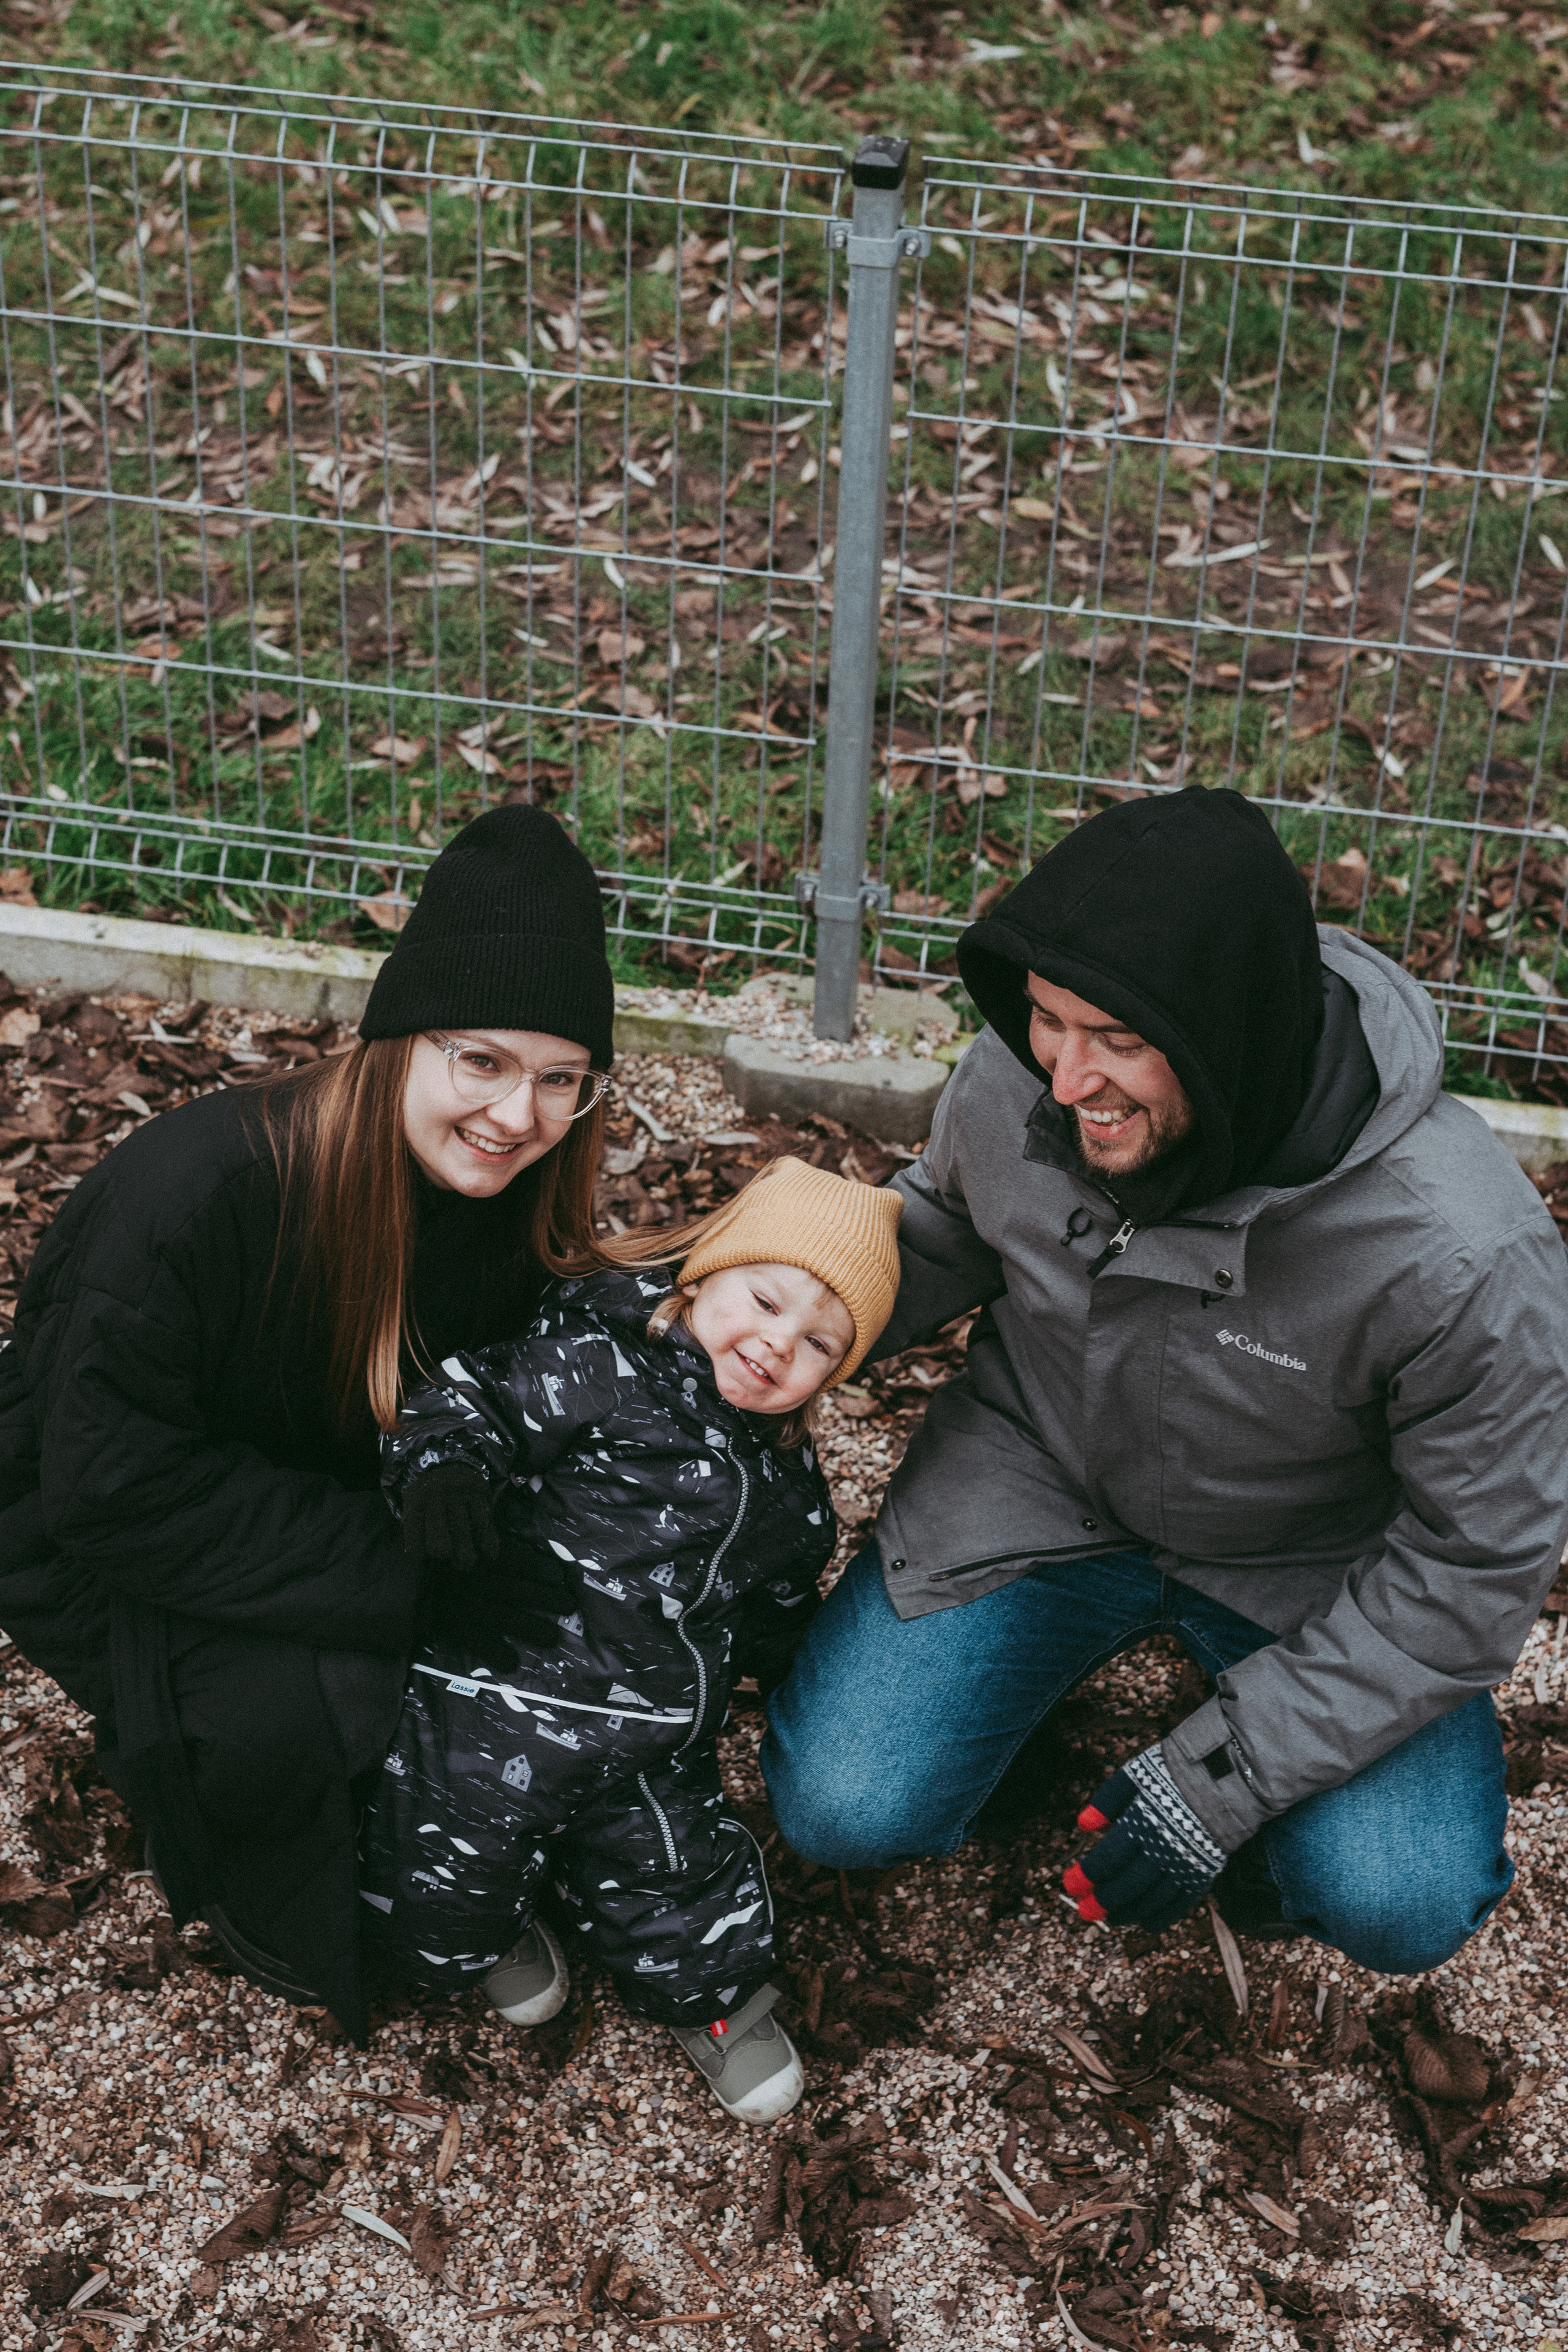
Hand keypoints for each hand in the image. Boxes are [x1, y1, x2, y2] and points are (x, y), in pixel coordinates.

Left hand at [401, 1462, 499, 1569]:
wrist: (448, 1458)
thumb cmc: (428, 1492)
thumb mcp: (413, 1504)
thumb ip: (415, 1528)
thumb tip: (416, 1556)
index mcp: (415, 1503)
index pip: (416, 1543)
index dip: (420, 1553)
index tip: (424, 1552)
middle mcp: (435, 1499)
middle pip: (439, 1544)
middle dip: (443, 1554)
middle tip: (448, 1556)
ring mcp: (458, 1496)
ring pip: (462, 1535)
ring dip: (466, 1556)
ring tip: (466, 1564)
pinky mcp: (477, 1494)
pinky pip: (484, 1524)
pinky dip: (488, 1542)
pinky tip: (489, 1554)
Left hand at [1062, 1744, 1227, 1933]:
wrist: (1225, 1774)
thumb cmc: (1173, 1773)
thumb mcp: (1135, 1775)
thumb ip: (1107, 1800)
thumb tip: (1083, 1825)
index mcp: (1143, 1821)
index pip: (1109, 1857)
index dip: (1087, 1875)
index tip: (1069, 1884)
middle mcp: (1164, 1846)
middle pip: (1128, 1883)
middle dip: (1103, 1900)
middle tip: (1084, 1912)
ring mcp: (1186, 1862)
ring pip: (1152, 1898)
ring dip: (1128, 1911)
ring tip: (1109, 1919)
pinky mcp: (1204, 1871)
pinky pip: (1181, 1903)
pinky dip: (1163, 1916)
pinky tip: (1145, 1923)